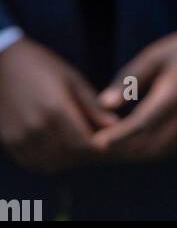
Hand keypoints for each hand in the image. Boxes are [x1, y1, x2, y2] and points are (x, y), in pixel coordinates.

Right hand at [0, 36, 118, 172]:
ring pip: (51, 163)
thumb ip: (92, 106)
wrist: (4, 64)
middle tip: (94, 143)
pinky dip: (48, 161)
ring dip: (67, 160)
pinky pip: (34, 163)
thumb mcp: (72, 80)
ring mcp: (21, 138)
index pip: (84, 144)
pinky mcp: (10, 142)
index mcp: (55, 109)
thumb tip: (115, 125)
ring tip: (77, 145)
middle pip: (69, 156)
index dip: (98, 146)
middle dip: (85, 154)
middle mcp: (37, 128)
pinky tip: (58, 148)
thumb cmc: (43, 66)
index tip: (107, 140)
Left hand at [89, 27, 176, 162]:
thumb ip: (130, 79)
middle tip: (94, 146)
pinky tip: (130, 143)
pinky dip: (147, 150)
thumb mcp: (155, 55)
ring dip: (133, 153)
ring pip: (158, 152)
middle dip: (122, 149)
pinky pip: (167, 149)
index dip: (120, 135)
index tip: (98, 142)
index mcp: (176, 94)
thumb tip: (104, 104)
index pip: (145, 122)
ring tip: (109, 147)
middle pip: (150, 144)